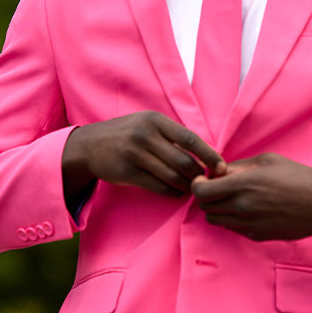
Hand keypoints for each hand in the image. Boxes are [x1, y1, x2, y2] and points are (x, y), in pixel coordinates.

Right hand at [62, 111, 225, 201]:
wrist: (89, 145)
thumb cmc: (127, 134)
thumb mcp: (147, 124)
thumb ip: (172, 134)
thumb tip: (205, 152)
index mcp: (155, 120)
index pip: (190, 139)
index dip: (209, 155)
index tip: (222, 167)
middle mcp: (145, 135)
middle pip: (183, 161)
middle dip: (199, 175)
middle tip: (206, 182)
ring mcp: (134, 154)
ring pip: (172, 176)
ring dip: (187, 186)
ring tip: (192, 189)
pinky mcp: (127, 173)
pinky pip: (158, 186)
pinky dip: (172, 192)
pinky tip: (176, 192)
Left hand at [190, 152, 311, 241]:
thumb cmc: (298, 177)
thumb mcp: (268, 161)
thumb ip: (239, 166)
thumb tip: (217, 171)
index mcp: (245, 183)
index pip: (202, 190)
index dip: (198, 184)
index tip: (205, 178)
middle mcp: (244, 206)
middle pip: (205, 206)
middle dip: (207, 195)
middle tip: (218, 187)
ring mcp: (249, 224)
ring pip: (215, 219)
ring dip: (217, 208)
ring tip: (233, 198)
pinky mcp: (256, 236)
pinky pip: (231, 228)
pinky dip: (232, 219)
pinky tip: (247, 208)